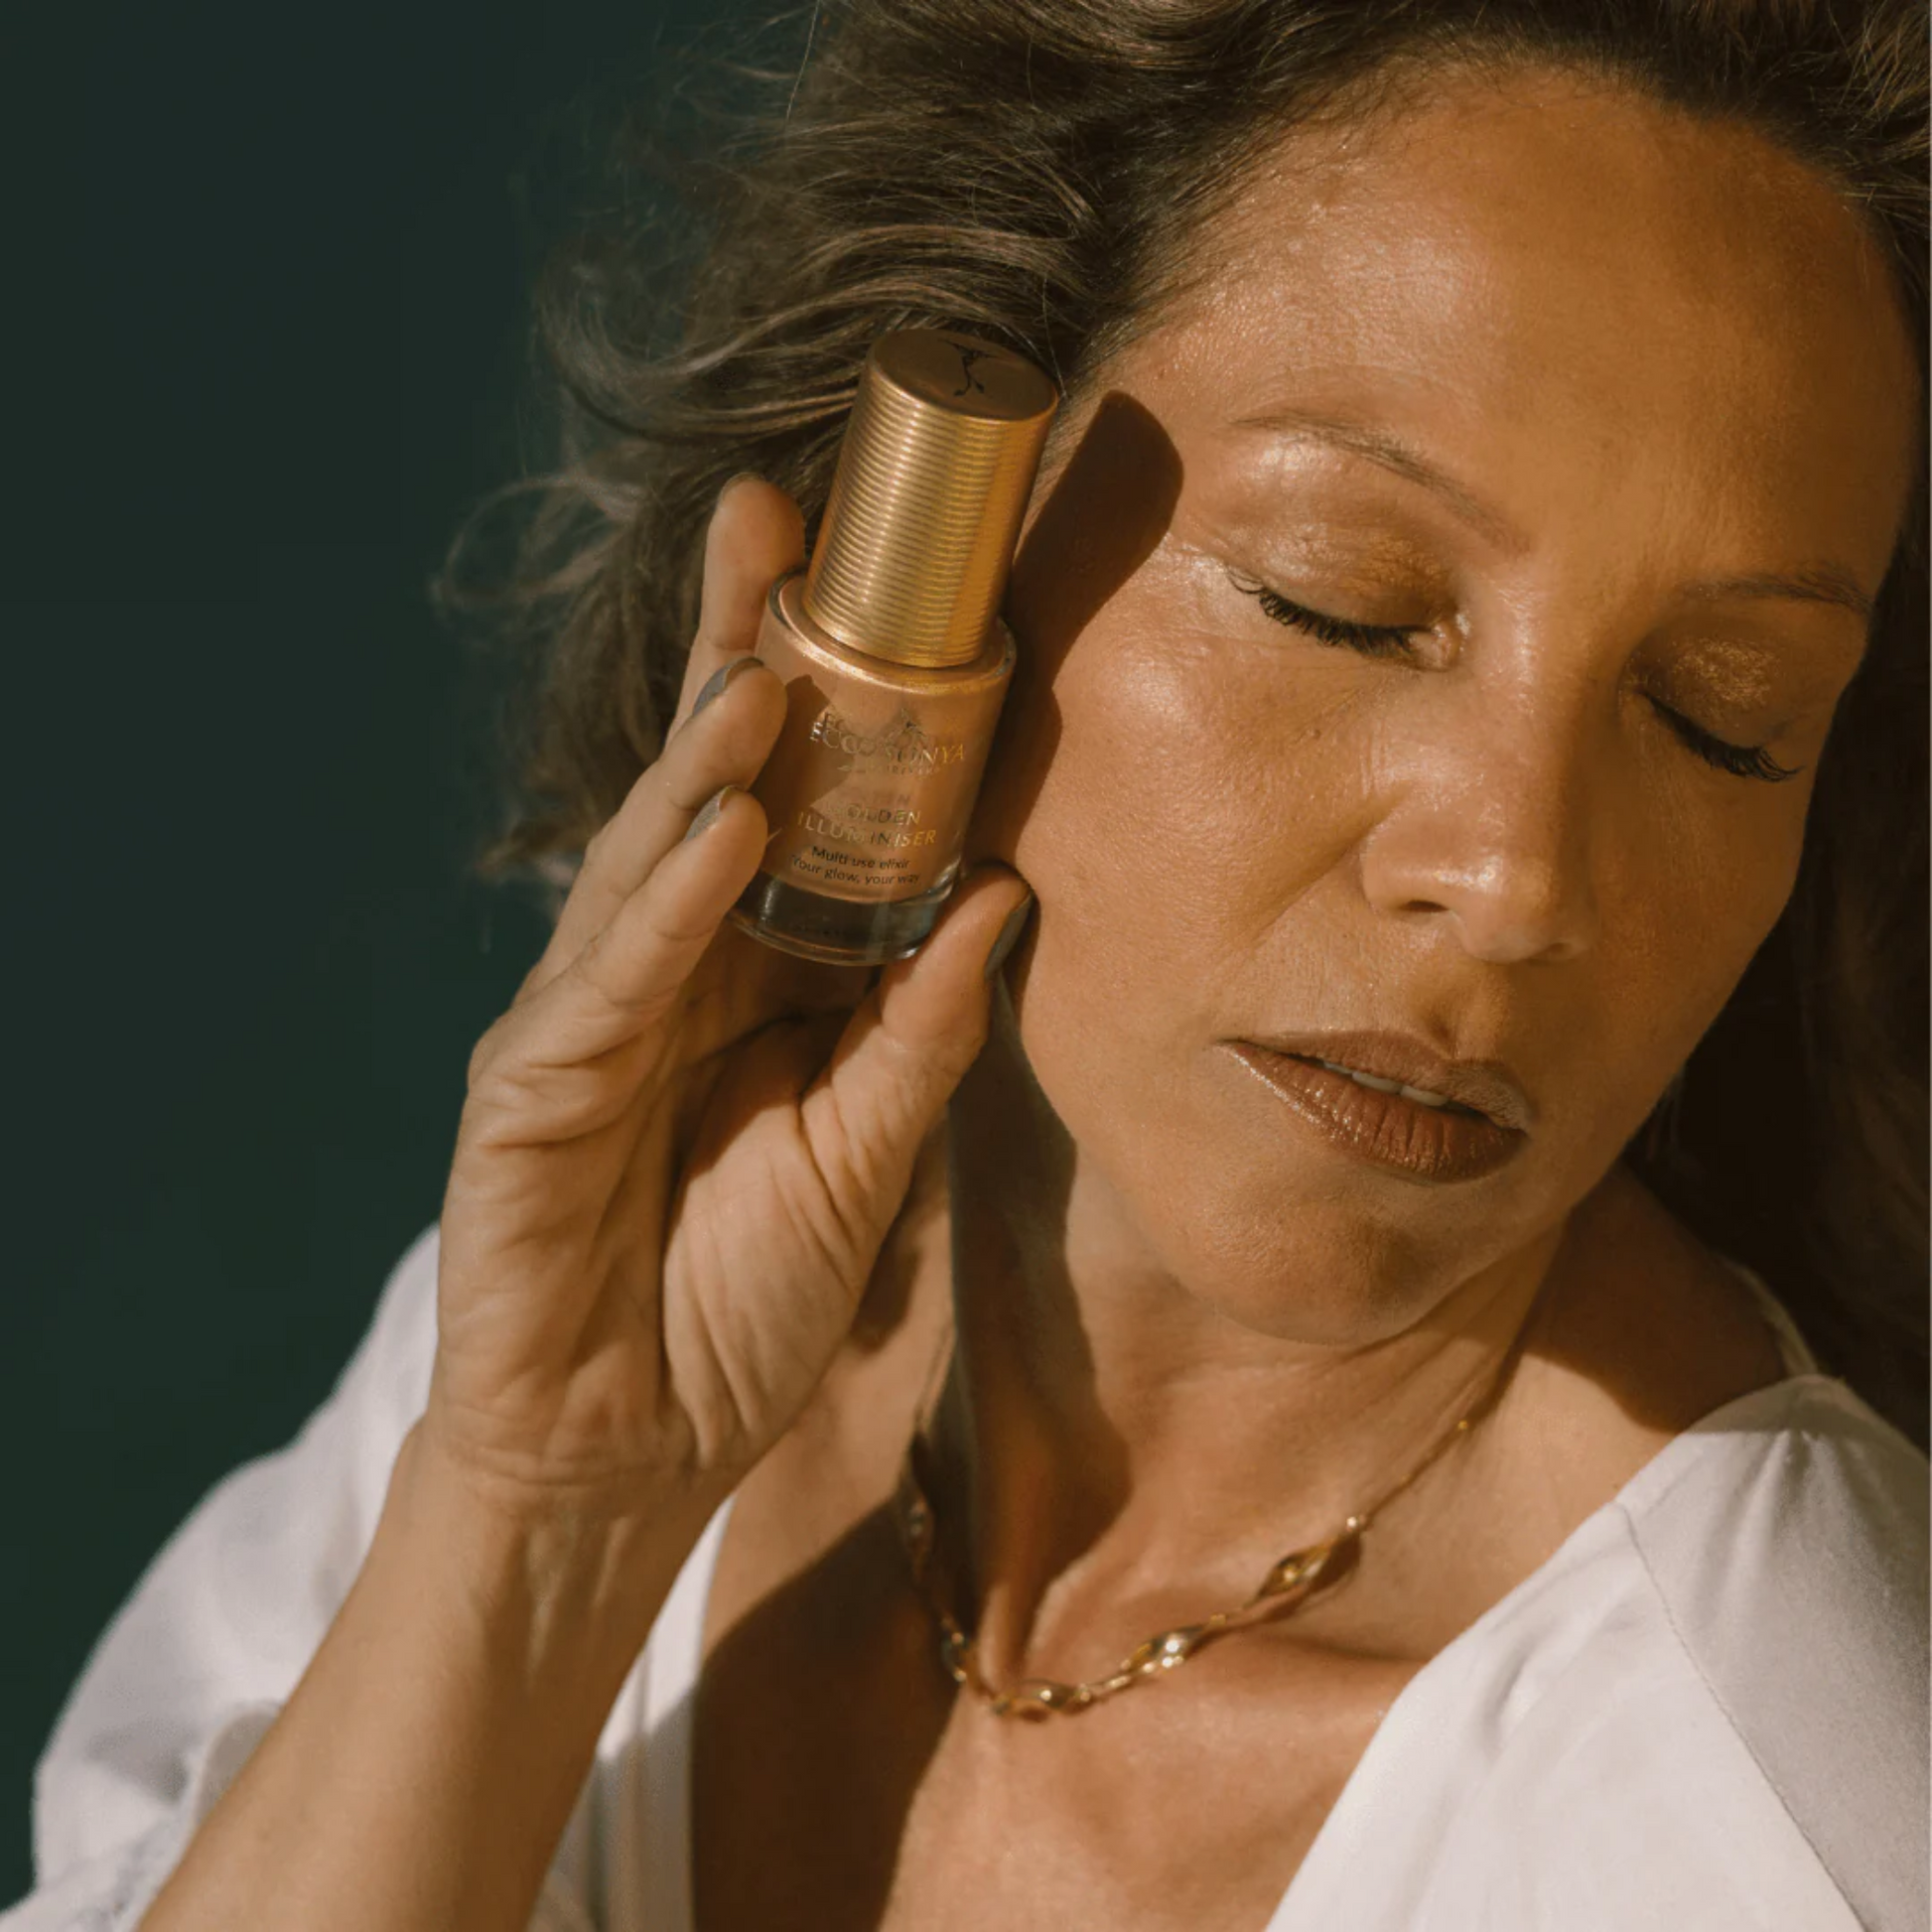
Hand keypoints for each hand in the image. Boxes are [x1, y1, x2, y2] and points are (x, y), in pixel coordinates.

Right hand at [423, 476, 1029, 1534]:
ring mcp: (586, 1020)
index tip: (864, 571)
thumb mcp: (865, 1152)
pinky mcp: (526, 1091)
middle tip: (775, 519)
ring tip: (769, 667)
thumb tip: (1002, 888)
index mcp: (748, 974)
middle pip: (703, 789)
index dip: (813, 690)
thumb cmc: (741, 1303)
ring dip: (707, 760)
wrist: (632, 1454)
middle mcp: (663, 969)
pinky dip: (664, 902)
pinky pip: (607, 981)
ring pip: (646, 860)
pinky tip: (718, 826)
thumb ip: (923, 1025)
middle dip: (738, 657)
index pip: (784, 805)